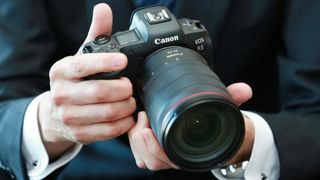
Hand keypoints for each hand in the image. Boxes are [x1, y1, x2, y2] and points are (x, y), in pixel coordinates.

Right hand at [38, 3, 134, 158]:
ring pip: (107, 113)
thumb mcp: (83, 57)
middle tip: (130, 86)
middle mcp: (61, 95)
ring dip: (126, 106)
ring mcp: (69, 117)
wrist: (57, 113)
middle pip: (99, 92)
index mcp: (61, 71)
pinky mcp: (80, 134)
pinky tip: (127, 115)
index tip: (123, 61)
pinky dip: (124, 123)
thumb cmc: (76, 81)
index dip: (105, 63)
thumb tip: (103, 9)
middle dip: (122, 89)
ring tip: (131, 100)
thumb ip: (96, 34)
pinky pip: (109, 131)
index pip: (82, 66)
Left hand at [128, 83, 253, 170]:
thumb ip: (234, 99)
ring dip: (137, 141)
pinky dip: (136, 143)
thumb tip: (244, 90)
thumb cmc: (221, 128)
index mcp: (192, 153)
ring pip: (144, 160)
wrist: (222, 138)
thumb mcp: (227, 112)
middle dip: (141, 141)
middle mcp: (178, 158)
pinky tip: (140, 126)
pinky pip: (142, 157)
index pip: (168, 159)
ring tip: (142, 119)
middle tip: (143, 117)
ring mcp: (168, 157)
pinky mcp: (160, 153)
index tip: (147, 130)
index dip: (154, 148)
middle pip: (151, 161)